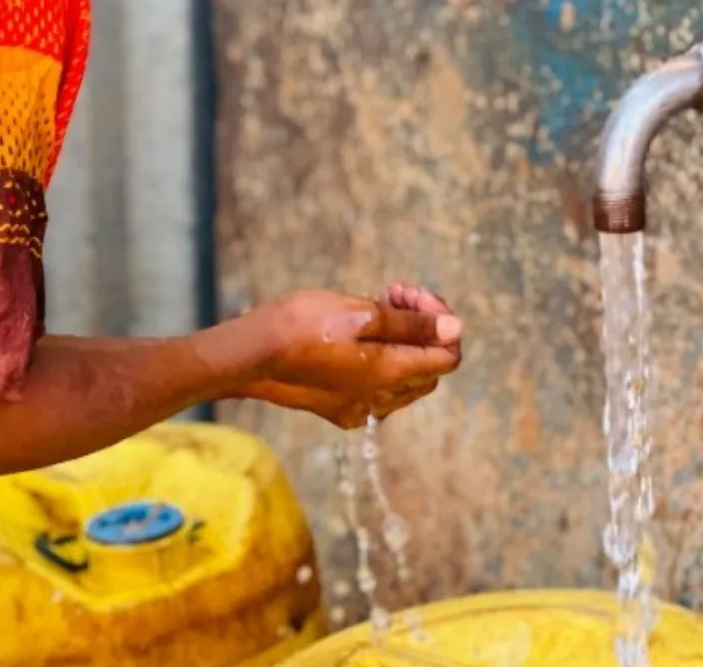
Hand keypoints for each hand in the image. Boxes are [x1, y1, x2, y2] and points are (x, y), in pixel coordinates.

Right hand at [235, 288, 461, 428]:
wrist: (247, 355)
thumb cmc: (299, 326)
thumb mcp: (359, 313)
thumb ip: (410, 324)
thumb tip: (455, 329)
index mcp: (390, 374)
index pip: (447, 355)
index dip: (440, 320)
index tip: (407, 294)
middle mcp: (380, 400)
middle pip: (428, 368)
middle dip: (422, 328)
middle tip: (391, 296)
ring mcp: (358, 408)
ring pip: (404, 379)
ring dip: (401, 344)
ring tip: (372, 311)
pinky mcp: (338, 408)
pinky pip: (377, 390)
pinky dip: (379, 362)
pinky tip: (354, 340)